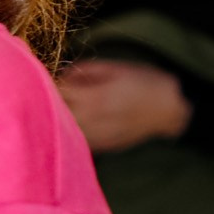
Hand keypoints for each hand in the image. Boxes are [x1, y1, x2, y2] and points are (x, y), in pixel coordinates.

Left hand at [57, 59, 191, 153]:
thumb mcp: (116, 67)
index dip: (47, 83)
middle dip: (47, 101)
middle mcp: (92, 119)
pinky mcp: (102, 146)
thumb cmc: (144, 82)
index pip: (56, 92)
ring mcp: (96, 136)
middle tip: (47, 92)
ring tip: (59, 107)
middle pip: (54, 113)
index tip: (44, 77)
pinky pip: (75, 140)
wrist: (169, 109)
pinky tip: (74, 121)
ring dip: (56, 118)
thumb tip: (62, 74)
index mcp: (94, 97)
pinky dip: (69, 130)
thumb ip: (85, 70)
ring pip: (61, 129)